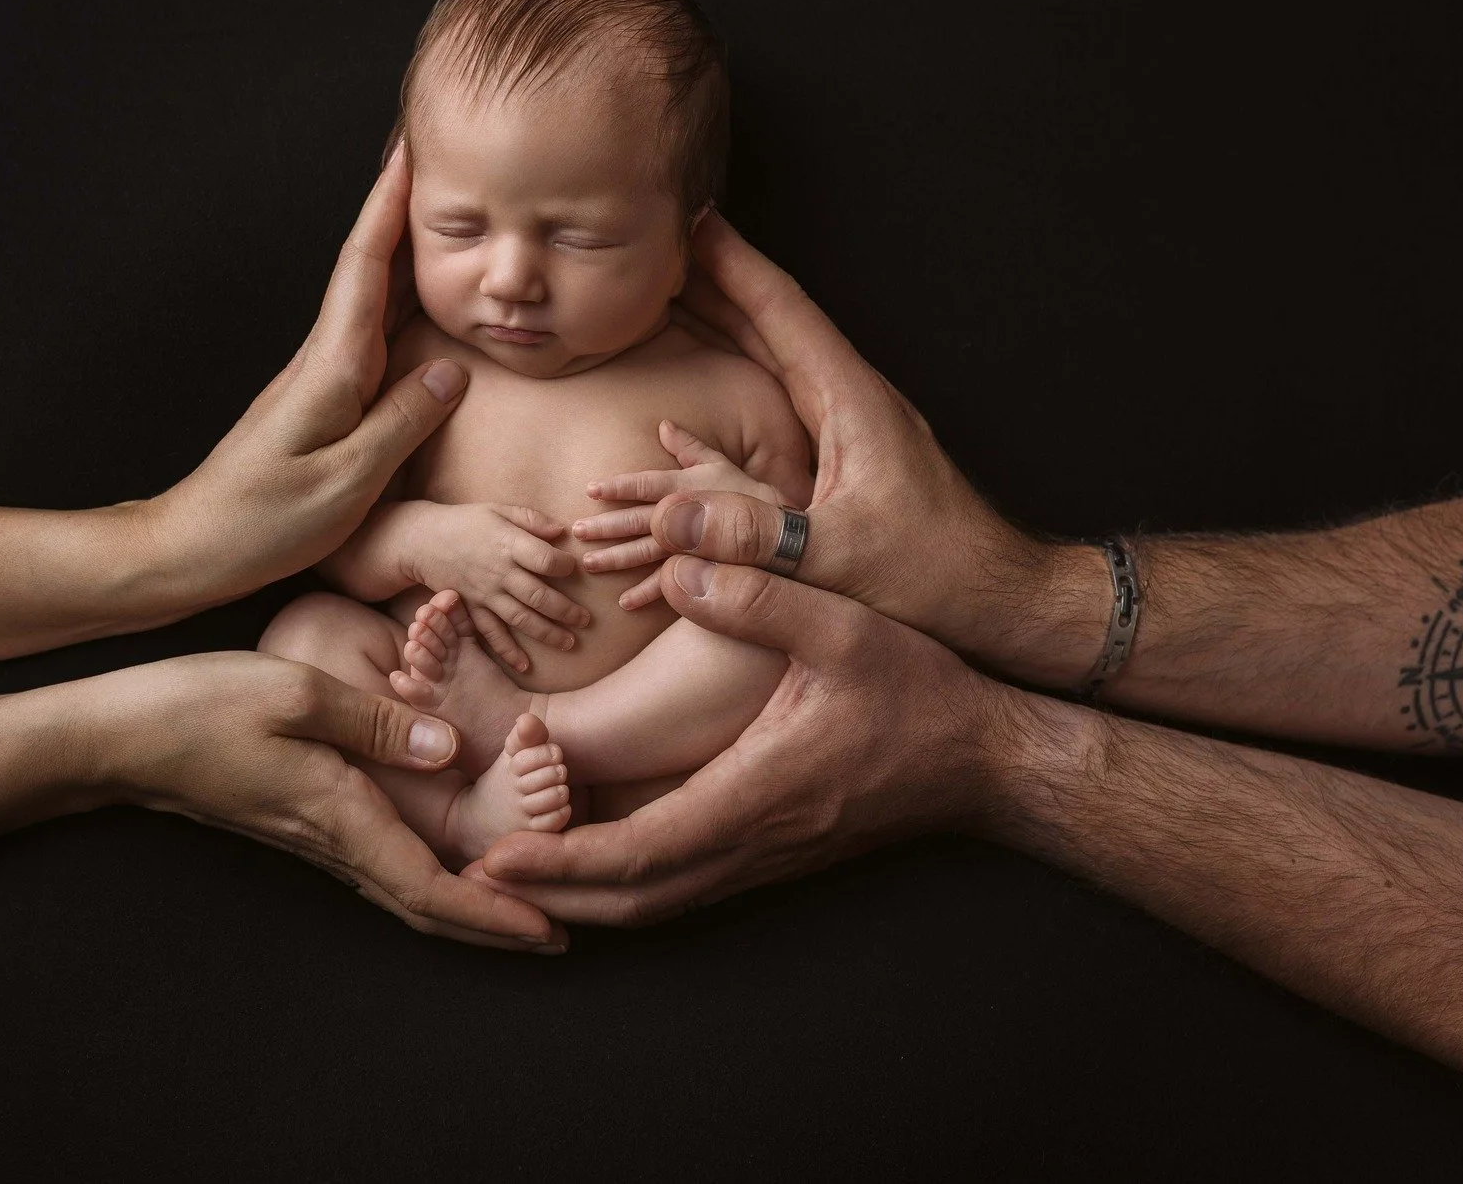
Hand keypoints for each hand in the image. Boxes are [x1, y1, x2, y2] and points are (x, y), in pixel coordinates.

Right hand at [86, 651, 563, 950]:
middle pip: (425, 905)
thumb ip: (374, 720)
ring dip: (467, 906)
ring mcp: (315, 838)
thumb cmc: (196, 707)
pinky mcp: (303, 823)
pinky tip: (451, 862)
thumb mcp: (291, 691)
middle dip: (495, 927)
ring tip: (524, 905)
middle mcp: (332, 841)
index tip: (550, 932)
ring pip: (404, 889)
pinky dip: (429, 877)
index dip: (496, 915)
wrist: (116, 739)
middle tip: (561, 935)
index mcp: (339, 816)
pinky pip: (380, 866)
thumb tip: (449, 750)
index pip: (430, 888)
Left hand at [132, 144, 471, 611]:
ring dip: (405, 251)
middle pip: (371, 268)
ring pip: (374, 300)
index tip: (413, 148)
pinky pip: (374, 338)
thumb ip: (403, 421)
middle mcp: (324, 361)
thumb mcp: (347, 480)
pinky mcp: (324, 405)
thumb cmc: (262, 522)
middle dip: (403, 210)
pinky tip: (421, 304)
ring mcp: (322, 381)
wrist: (192, 549)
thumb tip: (453, 370)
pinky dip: (400, 305)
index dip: (390, 204)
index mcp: (331, 366)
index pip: (366, 265)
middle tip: (440, 160)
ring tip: (444, 216)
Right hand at [406, 502, 589, 671]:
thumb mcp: (499, 509)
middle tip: (586, 620)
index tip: (574, 569)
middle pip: (538, 596)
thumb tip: (562, 531)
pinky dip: (507, 651)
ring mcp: (485, 594)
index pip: (545, 560)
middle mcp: (498, 572)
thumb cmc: (466, 521)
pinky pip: (490, 633)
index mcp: (508, 544)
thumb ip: (531, 519)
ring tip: (570, 642)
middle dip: (566, 610)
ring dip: (547, 633)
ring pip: (520, 618)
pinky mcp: (472, 608)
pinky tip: (525, 665)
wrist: (423, 539)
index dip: (565, 566)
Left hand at [473, 555, 1033, 924]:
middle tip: (477, 880)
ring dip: (585, 895)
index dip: (559, 859)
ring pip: (657, 900)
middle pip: (632, 899)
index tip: (493, 856)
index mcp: (754, 795)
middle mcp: (751, 842)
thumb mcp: (842, 625)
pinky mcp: (774, 848)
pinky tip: (598, 858)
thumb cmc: (919, 693)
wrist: (985, 759)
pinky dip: (628, 883)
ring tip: (520, 875)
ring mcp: (764, 854)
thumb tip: (680, 562)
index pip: (637, 852)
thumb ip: (759, 593)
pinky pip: (684, 884)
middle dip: (551, 895)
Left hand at [572, 420, 785, 609]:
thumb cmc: (746, 492)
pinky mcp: (701, 570)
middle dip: (605, 526)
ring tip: (588, 564)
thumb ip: (688, 446)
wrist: (784, 532)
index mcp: (687, 487)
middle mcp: (687, 515)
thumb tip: (662, 424)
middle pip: (639, 520)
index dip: (619, 486)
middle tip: (575, 530)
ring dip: (616, 559)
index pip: (647, 484)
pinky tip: (623, 602)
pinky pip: (671, 584)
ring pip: (647, 553)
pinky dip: (647, 594)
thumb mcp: (719, 463)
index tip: (590, 489)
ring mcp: (693, 546)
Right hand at [638, 214, 1095, 682]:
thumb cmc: (935, 580)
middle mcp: (853, 401)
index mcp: (852, 402)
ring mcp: (854, 426)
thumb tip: (672, 516)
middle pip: (774, 319)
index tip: (690, 218)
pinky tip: (721, 366)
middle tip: (659, 243)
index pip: (783, 311)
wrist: (1001, 602)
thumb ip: (756, 540)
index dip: (733, 263)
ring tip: (675, 288)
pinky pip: (784, 390)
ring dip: (728, 316)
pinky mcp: (850, 457)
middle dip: (716, 276)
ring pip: (779, 352)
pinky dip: (744, 363)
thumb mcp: (837, 562)